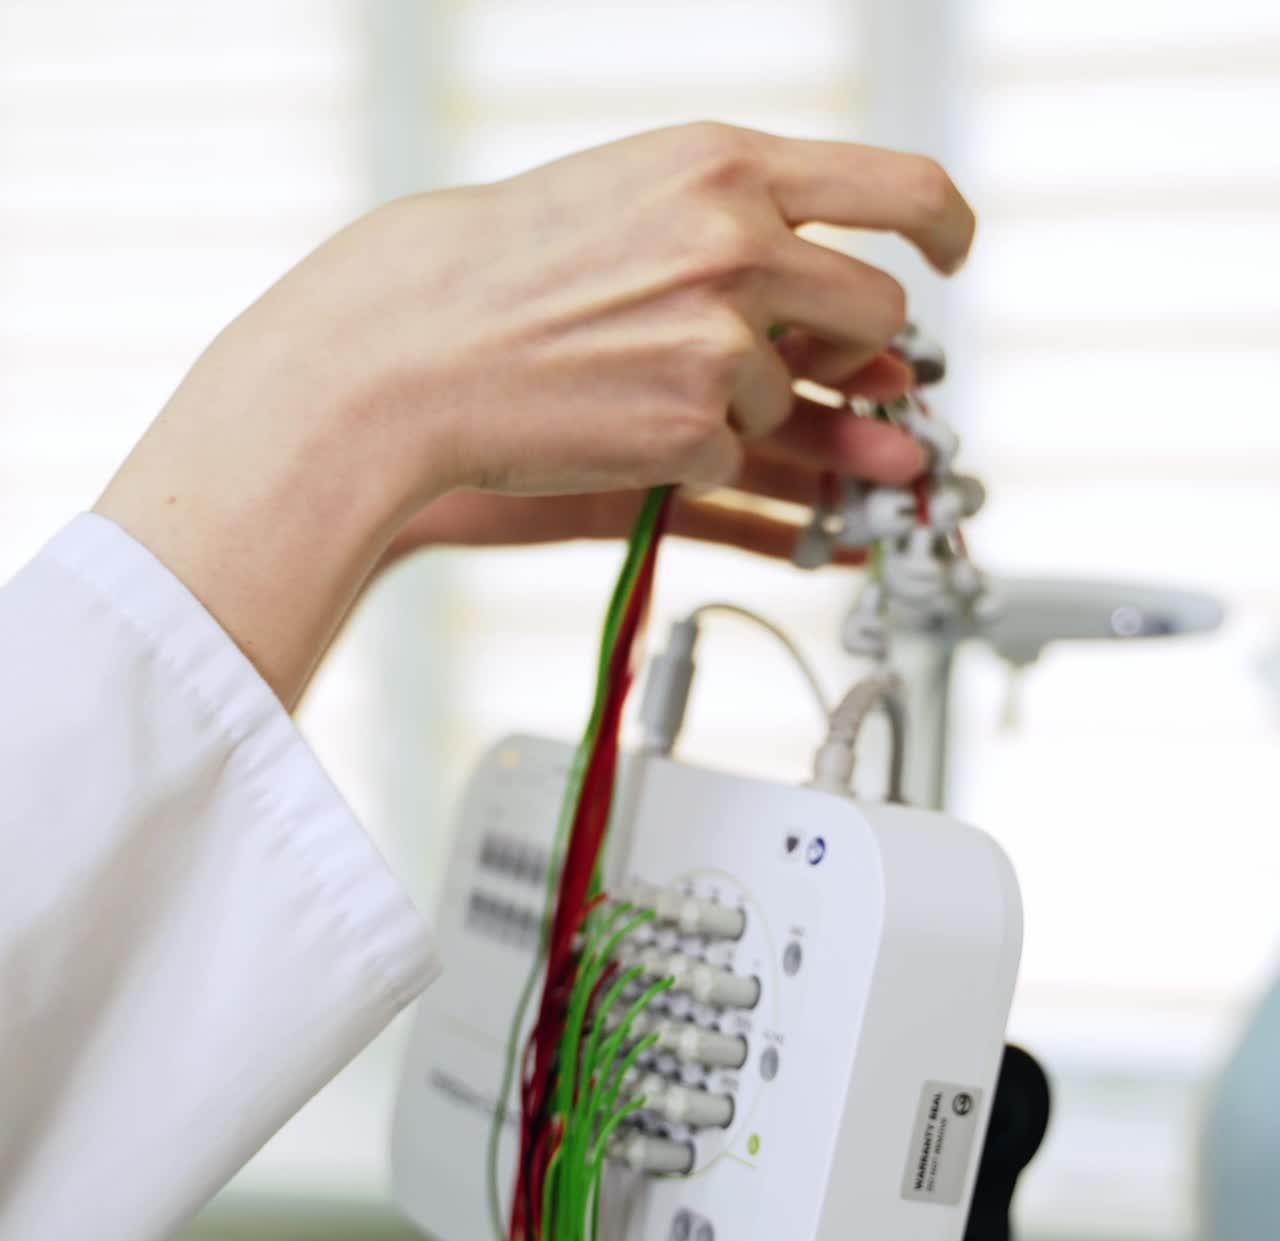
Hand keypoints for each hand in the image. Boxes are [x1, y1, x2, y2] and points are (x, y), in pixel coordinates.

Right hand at [97, 123, 973, 705]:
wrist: (406, 345)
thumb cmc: (500, 267)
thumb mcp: (632, 199)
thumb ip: (750, 233)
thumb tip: (859, 311)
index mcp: (726, 165)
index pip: (899, 185)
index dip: (945, 224)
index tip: (949, 254)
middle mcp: (738, 246)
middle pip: (877, 315)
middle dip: (848, 349)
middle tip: (785, 360)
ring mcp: (720, 344)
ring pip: (797, 399)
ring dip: (744, 403)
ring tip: (636, 376)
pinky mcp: (693, 434)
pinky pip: (737, 458)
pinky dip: (692, 454)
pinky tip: (616, 419)